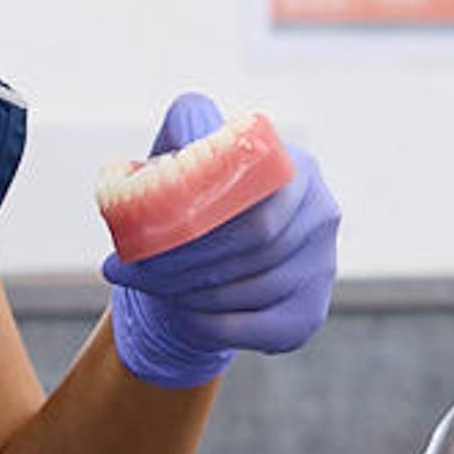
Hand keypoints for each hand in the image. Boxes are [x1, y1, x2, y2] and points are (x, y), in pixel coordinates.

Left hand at [103, 93, 340, 388]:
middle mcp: (321, 211)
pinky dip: (210, 323)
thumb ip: (190, 127)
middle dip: (185, 260)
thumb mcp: (191, 155)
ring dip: (191, 292)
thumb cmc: (197, 199)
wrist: (212, 259)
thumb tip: (188, 129)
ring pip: (252, 286)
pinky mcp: (309, 313)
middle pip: (256, 241)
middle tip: (131, 271)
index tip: (139, 237)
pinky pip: (255, 326)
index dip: (194, 221)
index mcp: (294, 165)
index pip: (252, 195)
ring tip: (149, 287)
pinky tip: (180, 313)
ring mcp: (322, 266)